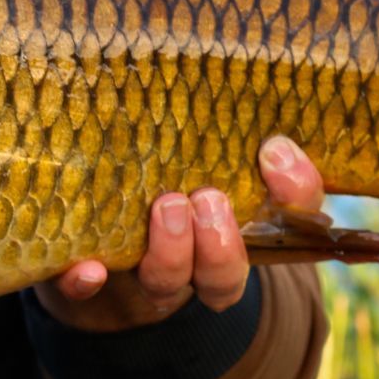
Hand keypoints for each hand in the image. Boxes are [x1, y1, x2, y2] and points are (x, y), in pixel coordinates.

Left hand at [33, 135, 324, 332]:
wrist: (91, 225)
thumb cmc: (164, 157)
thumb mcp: (205, 135)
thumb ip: (227, 118)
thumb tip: (258, 85)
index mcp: (239, 223)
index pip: (289, 221)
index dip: (292, 194)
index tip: (273, 152)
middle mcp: (197, 260)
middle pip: (225, 276)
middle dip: (223, 243)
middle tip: (211, 198)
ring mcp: (146, 274)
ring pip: (170, 284)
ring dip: (173, 253)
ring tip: (168, 206)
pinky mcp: (90, 275)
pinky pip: (86, 293)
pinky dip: (88, 282)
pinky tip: (90, 269)